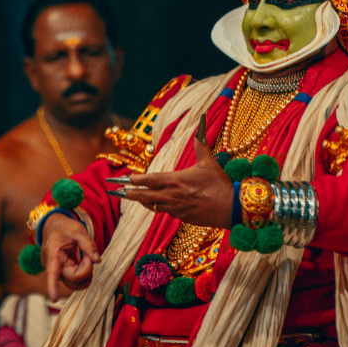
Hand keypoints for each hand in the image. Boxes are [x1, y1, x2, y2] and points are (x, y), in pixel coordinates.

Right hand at [40, 213, 101, 301]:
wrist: (53, 227)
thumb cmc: (64, 227)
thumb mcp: (78, 230)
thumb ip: (88, 244)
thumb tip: (98, 260)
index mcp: (53, 255)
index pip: (52, 273)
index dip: (52, 287)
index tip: (53, 299)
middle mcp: (52, 267)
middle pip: (71, 279)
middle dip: (86, 270)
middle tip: (88, 255)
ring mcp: (57, 272)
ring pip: (74, 283)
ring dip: (85, 274)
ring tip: (87, 258)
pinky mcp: (62, 273)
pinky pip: (74, 280)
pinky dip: (83, 273)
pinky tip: (84, 261)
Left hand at [118, 114, 233, 228]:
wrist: (231, 208)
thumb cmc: (220, 185)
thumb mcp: (209, 163)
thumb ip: (200, 146)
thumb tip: (199, 128)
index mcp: (176, 180)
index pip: (149, 180)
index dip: (135, 180)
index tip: (125, 179)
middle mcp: (172, 196)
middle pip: (144, 196)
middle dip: (129, 193)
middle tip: (116, 192)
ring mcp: (176, 209)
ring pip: (153, 205)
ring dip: (143, 201)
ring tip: (134, 197)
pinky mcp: (182, 218)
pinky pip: (165, 212)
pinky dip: (158, 207)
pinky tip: (156, 204)